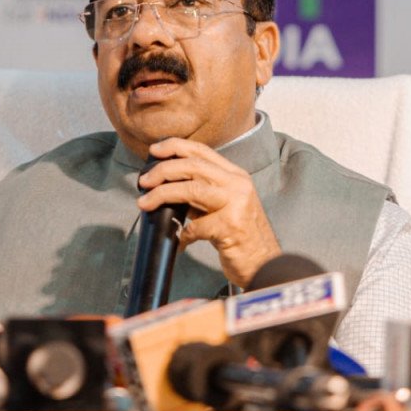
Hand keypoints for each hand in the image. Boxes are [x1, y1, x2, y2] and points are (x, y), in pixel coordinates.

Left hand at [136, 137, 281, 287]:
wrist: (266, 264)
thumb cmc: (241, 236)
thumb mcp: (224, 207)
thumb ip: (202, 194)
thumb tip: (167, 188)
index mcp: (236, 176)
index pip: (202, 151)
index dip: (175, 146)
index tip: (154, 150)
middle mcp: (238, 185)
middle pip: (193, 166)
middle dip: (163, 170)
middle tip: (144, 180)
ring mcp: (236, 204)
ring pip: (191, 189)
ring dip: (163, 194)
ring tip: (145, 203)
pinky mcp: (230, 227)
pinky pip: (196, 226)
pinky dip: (181, 233)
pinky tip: (178, 241)